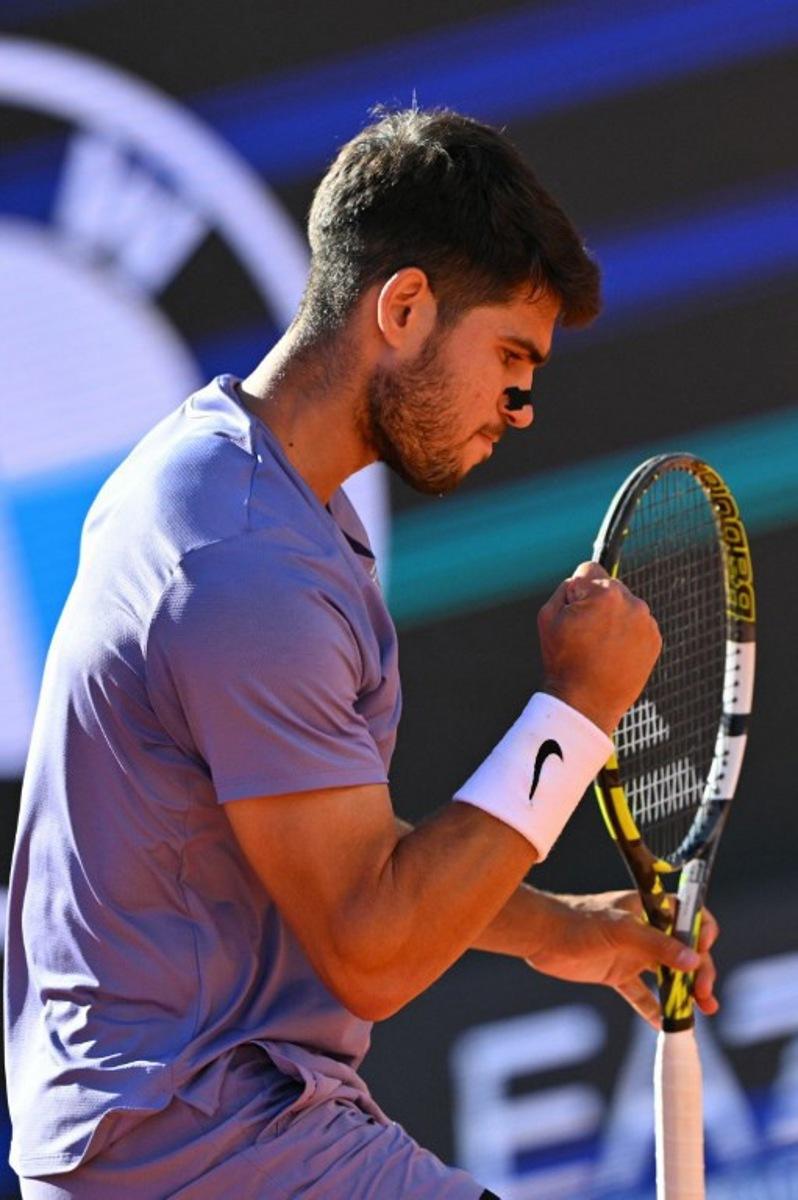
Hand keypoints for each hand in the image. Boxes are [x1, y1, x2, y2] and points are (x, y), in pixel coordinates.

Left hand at [525, 890, 718, 1027]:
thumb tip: (694, 961)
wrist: (540, 936)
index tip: (704, 951)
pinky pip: (642, 994)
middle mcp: (645, 930)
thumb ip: (656, 945)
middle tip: (705, 995)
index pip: (687, 915)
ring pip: (667, 974)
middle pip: (683, 950)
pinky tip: (665, 1025)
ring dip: (685, 992)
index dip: (702, 931)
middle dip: (700, 971)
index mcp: (648, 908)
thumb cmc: (579, 921)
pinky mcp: (616, 974)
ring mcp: (631, 953)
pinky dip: (654, 1009)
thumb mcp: (621, 930)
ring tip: (704, 1011)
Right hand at [538, 562, 661, 734]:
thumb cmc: (563, 660)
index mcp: (605, 592)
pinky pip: (636, 625)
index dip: (575, 591)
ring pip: (623, 606)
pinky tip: (613, 655)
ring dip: (612, 619)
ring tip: (599, 648)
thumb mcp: (548, 616)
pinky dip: (625, 635)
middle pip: (608, 587)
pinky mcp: (654, 639)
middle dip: (596, 604)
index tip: (574, 613)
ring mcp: (646, 622)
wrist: (587, 702)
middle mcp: (632, 602)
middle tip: (585, 636)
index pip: (588, 569)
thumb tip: (582, 579)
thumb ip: (565, 587)